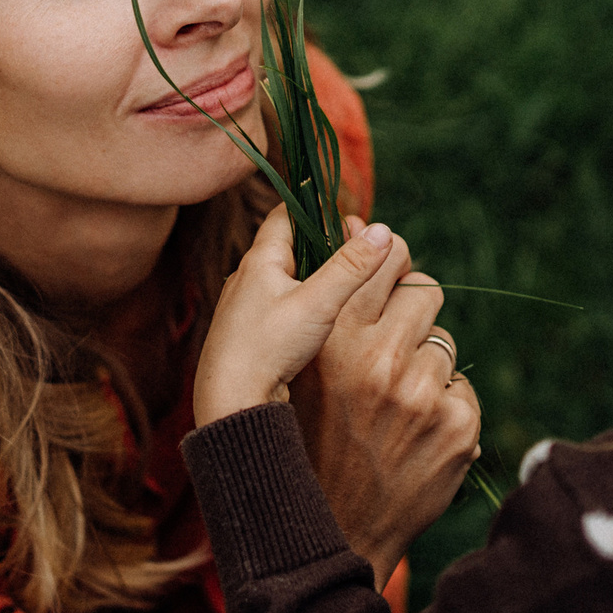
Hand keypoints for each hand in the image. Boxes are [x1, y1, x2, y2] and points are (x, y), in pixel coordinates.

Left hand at [194, 206, 401, 426]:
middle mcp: (246, 277)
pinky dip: (301, 303)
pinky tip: (318, 322)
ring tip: (342, 288)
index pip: (285, 214)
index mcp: (259, 260)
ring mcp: (244, 306)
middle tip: (355, 254)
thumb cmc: (268, 349)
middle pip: (288, 245)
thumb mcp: (318, 304)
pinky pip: (278, 304)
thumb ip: (351, 267)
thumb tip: (382, 231)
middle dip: (321, 245)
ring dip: (312, 277)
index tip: (346, 216)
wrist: (230, 402)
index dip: (315, 209)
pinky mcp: (247, 332)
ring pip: (284, 277)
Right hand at [295, 216, 481, 584]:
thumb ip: (332, 301)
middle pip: (425, 292)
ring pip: (444, 343)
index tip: (386, 265)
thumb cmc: (309, 440)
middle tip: (391, 349)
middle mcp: (379, 360)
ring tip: (393, 405)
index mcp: (333, 339)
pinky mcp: (458, 426)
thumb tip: (362, 228)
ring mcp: (423, 394)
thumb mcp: (304, 368)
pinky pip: (461, 387)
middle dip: (411, 314)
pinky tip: (413, 434)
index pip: (384, 257)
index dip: (389, 257)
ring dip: (424, 366)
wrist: (332, 531)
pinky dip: (443, 406)